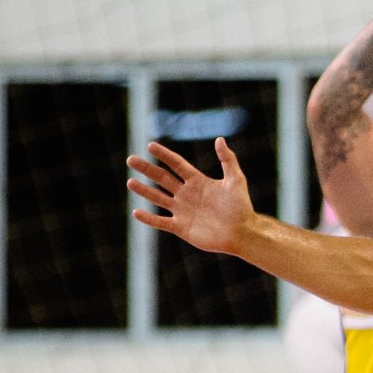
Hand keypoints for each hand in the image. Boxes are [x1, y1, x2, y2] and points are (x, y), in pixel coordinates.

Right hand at [130, 139, 255, 255]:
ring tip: (130, 182)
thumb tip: (220, 139)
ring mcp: (183, 211)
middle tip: (131, 159)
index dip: (164, 155)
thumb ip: (228, 160)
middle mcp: (187, 194)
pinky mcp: (182, 228)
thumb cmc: (241, 207)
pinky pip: (161, 222)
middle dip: (147, 169)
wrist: (242, 233)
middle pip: (162, 178)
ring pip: (158, 198)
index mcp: (198, 182)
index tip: (150, 146)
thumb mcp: (236, 180)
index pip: (177, 164)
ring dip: (144, 190)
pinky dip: (149, 219)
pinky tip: (136, 212)